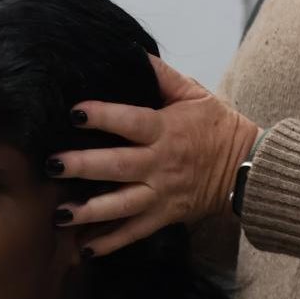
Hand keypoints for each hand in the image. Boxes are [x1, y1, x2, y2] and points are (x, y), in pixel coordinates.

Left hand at [51, 56, 259, 257]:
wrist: (247, 168)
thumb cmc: (217, 126)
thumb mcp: (195, 94)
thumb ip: (161, 75)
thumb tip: (131, 51)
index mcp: (166, 130)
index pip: (131, 122)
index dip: (104, 116)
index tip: (75, 112)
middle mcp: (160, 164)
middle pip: (118, 166)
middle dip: (83, 167)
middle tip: (52, 165)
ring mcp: (161, 194)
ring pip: (122, 205)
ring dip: (90, 210)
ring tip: (60, 213)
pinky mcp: (164, 216)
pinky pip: (135, 232)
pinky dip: (110, 242)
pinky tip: (83, 247)